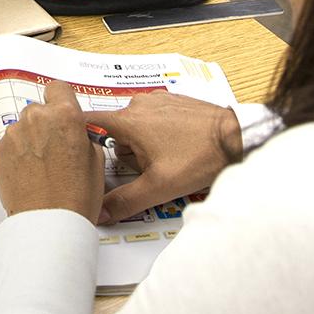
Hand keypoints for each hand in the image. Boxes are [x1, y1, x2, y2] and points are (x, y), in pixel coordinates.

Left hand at [0, 80, 104, 222]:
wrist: (49, 224)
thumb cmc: (76, 197)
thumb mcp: (96, 160)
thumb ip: (81, 136)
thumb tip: (74, 132)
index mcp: (65, 115)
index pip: (58, 88)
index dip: (61, 101)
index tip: (61, 112)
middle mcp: (37, 118)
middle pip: (39, 110)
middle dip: (46, 125)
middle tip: (55, 151)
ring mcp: (14, 134)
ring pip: (23, 128)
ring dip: (30, 141)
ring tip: (42, 169)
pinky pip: (9, 145)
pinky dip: (17, 156)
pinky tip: (29, 175)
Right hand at [85, 93, 242, 223]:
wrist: (236, 138)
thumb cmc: (200, 158)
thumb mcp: (158, 187)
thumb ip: (124, 201)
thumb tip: (100, 212)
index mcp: (129, 120)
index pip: (89, 120)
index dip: (80, 134)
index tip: (77, 147)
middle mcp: (140, 105)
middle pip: (117, 133)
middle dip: (128, 154)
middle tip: (150, 169)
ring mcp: (159, 101)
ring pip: (137, 126)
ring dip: (145, 144)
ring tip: (169, 160)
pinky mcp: (175, 102)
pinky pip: (155, 118)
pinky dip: (161, 133)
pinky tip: (178, 147)